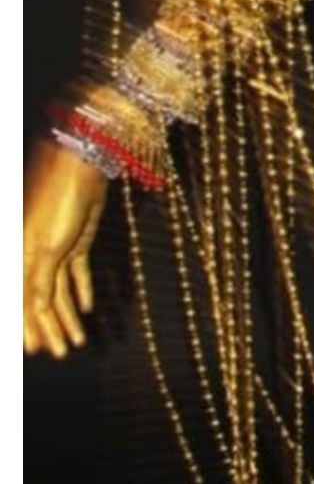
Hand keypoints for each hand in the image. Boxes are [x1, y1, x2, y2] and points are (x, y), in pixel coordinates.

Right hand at [23, 139, 108, 356]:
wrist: (82, 167)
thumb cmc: (59, 201)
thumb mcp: (48, 245)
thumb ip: (40, 279)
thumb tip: (35, 310)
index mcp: (21, 257)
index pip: (22, 301)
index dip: (27, 327)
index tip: (33, 353)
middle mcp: (35, 256)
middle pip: (42, 301)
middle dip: (51, 329)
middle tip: (61, 354)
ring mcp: (57, 249)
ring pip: (60, 291)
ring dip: (68, 317)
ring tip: (78, 341)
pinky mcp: (77, 242)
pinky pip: (77, 273)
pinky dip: (81, 291)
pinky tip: (86, 309)